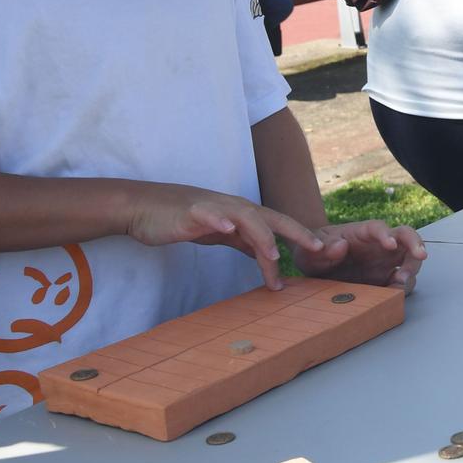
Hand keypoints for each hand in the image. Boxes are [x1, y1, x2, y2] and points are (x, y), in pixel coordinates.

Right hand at [126, 184, 326, 289]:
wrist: (142, 207)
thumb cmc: (181, 220)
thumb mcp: (218, 233)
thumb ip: (241, 240)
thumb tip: (263, 254)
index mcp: (240, 214)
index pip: (276, 224)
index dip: (299, 235)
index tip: (319, 251)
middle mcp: (232, 207)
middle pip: (270, 217)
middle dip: (295, 232)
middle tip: (315, 248)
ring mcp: (212, 207)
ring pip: (244, 217)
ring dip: (260, 235)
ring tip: (273, 254)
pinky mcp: (190, 212)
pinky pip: (207, 215)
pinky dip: (219, 220)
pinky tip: (227, 229)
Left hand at [294, 220, 428, 293]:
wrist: (315, 265)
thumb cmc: (313, 252)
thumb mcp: (309, 250)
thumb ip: (321, 248)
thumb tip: (340, 246)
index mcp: (361, 232)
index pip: (378, 227)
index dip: (386, 234)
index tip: (389, 244)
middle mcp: (379, 244)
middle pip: (407, 236)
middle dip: (416, 244)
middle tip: (420, 257)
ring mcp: (385, 260)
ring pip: (410, 259)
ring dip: (411, 270)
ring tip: (400, 283)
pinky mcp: (387, 277)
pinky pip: (403, 280)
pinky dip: (404, 287)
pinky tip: (394, 294)